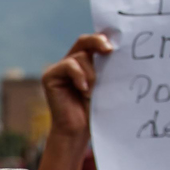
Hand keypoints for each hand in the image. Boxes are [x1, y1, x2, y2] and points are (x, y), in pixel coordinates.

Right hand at [38, 33, 112, 169]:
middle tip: (110, 50)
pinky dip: (79, 76)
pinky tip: (84, 90)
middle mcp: (72, 62)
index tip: (118, 43)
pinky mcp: (50, 76)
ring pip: (81, 56)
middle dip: (98, 42)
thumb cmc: (95, 111)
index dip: (104, 38)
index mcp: (86, 63)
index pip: (94, 43)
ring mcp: (60, 69)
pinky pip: (68, 65)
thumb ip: (107, 68)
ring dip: (91, 73)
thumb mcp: (105, 85)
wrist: (78, 131)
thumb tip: (118, 50)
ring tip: (93, 92)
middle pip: (84, 41)